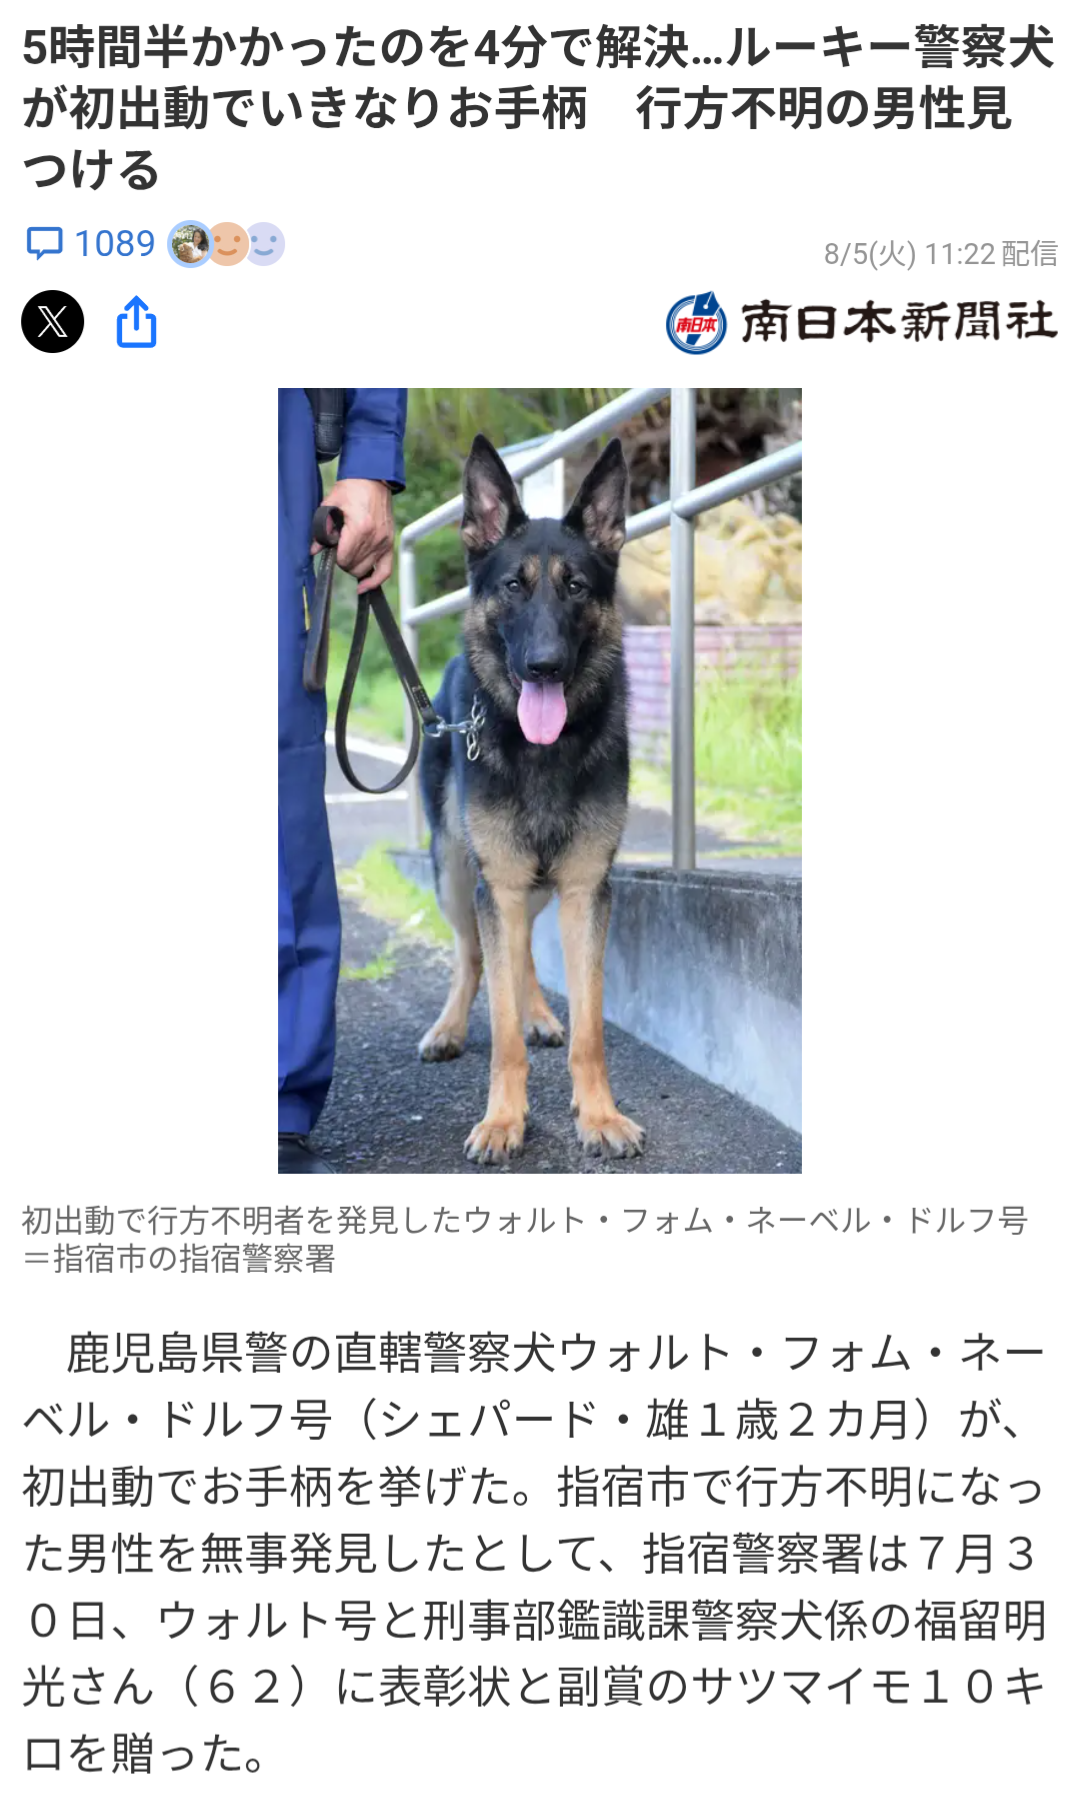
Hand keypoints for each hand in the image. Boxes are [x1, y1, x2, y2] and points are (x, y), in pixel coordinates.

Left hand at [314, 477, 394, 593]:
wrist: (374, 478)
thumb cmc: (352, 488)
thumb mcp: (331, 504)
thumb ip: (322, 528)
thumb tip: (314, 549)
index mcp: (360, 528)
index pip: (344, 558)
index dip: (335, 556)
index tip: (332, 546)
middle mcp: (375, 538)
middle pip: (354, 566)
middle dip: (343, 561)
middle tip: (339, 548)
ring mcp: (384, 542)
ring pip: (365, 570)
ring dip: (354, 566)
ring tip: (349, 553)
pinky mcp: (389, 543)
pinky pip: (385, 571)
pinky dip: (374, 581)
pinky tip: (363, 587)